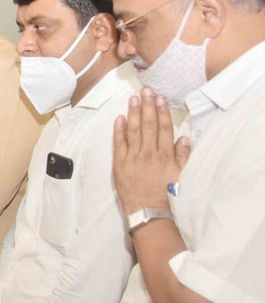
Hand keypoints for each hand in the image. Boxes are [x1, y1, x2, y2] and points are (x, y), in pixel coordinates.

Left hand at [113, 88, 188, 214]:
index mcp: (165, 155)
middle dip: (147, 106)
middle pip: (148, 124)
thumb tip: (184, 138)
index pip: (164, 128)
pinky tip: (118, 118)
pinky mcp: (119, 164)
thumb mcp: (181, 175)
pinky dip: (118, 130)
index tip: (160, 99)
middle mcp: (149, 153)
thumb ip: (183, 156)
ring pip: (133, 130)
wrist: (148, 211)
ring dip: (133, 113)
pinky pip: (118, 143)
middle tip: (146, 91)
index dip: (162, 112)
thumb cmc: (166, 195)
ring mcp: (133, 157)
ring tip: (133, 99)